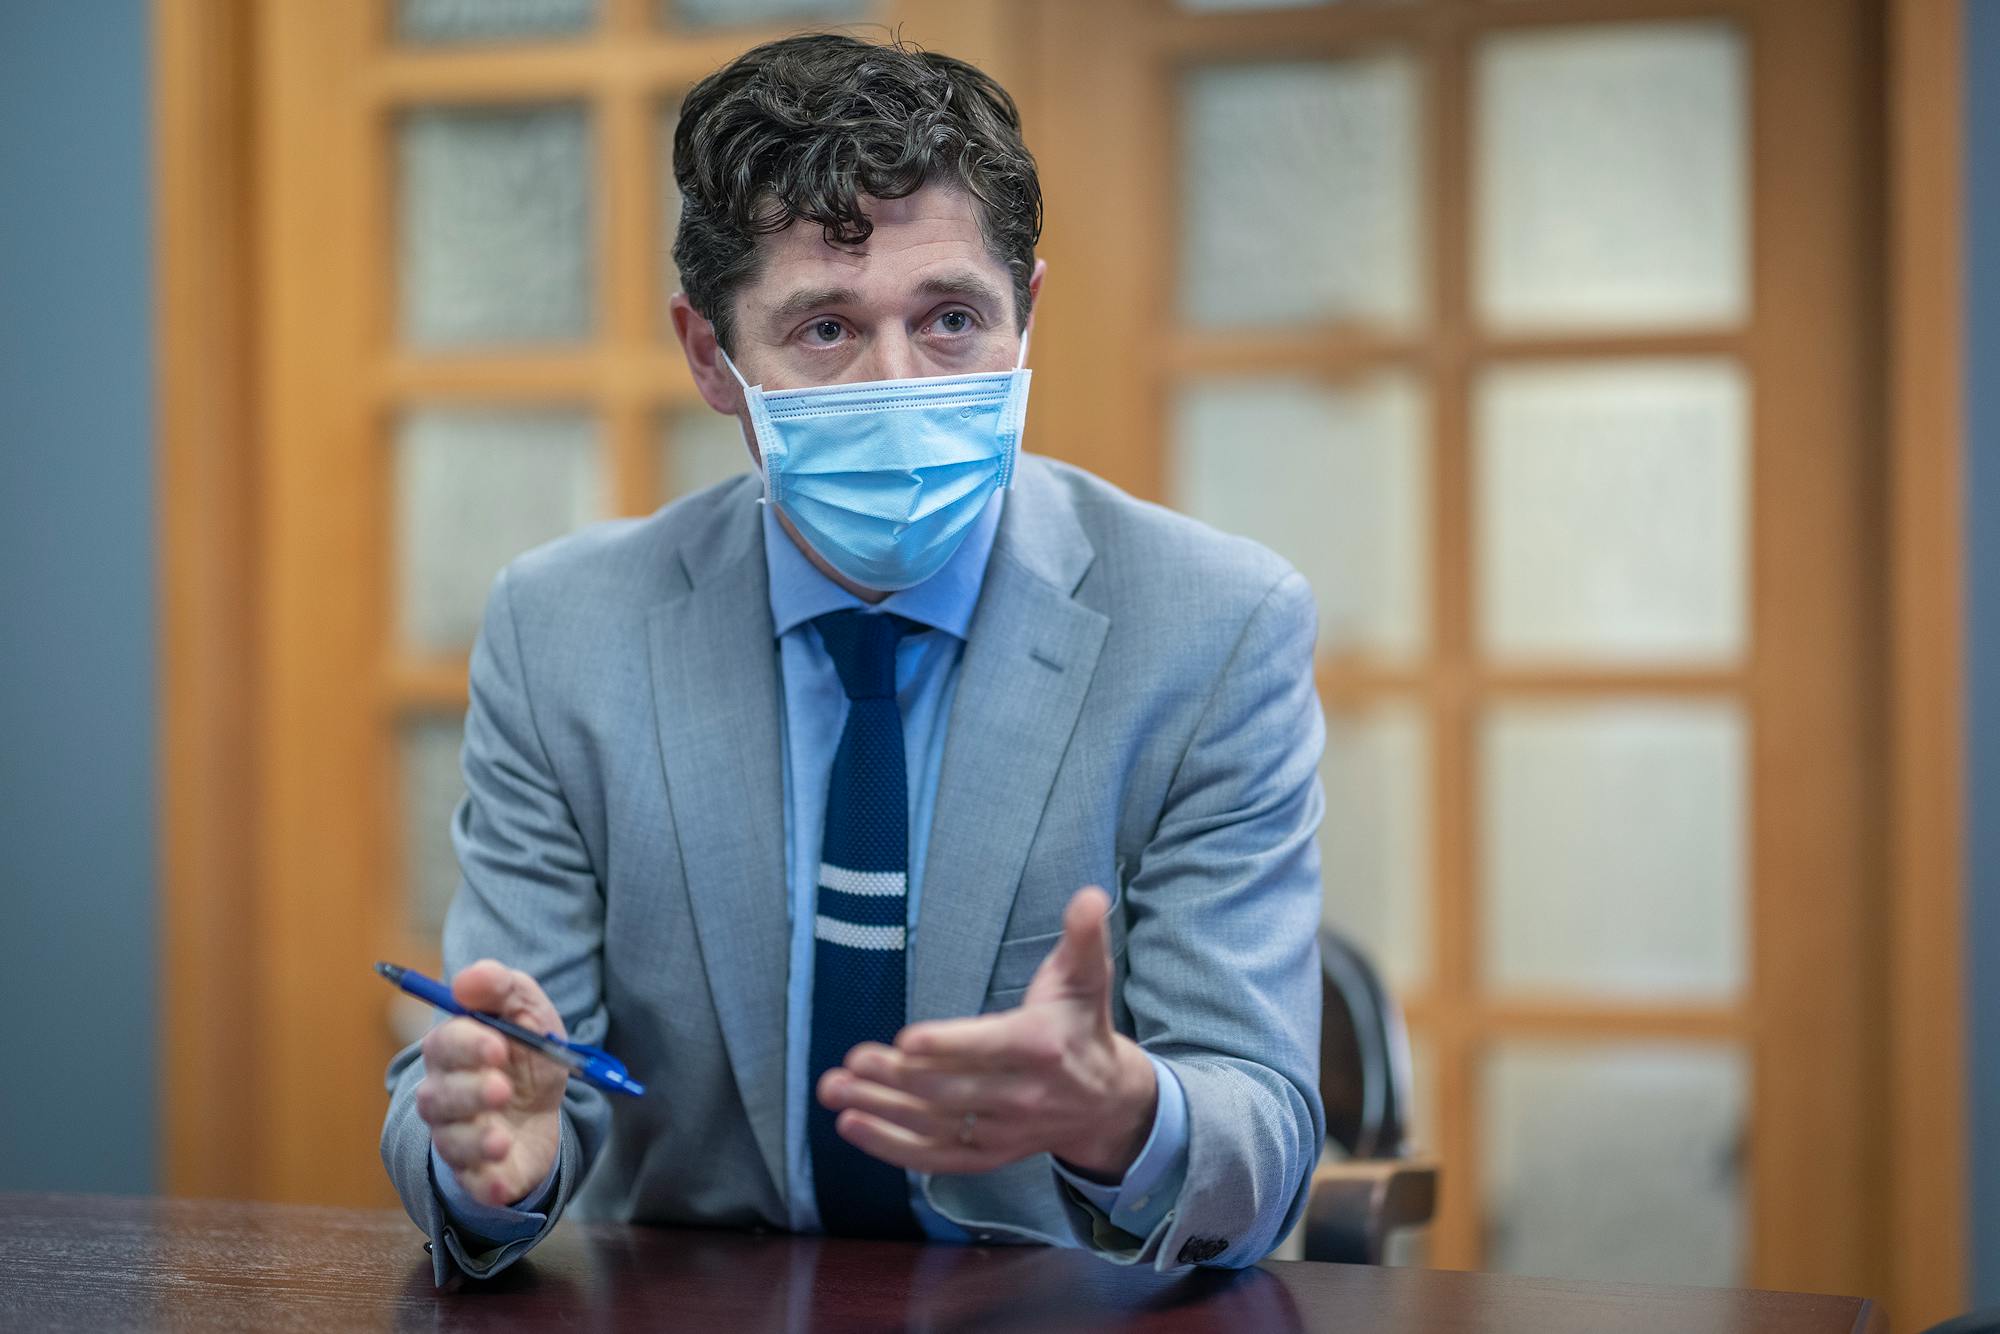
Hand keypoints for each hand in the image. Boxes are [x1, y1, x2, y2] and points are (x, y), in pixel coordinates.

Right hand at [415, 960, 566, 1207]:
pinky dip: (484, 1185)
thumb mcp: (527, 1011)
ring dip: (475, 1139)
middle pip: (440, 1098)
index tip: (497, 1045)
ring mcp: (457, 1138)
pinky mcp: (478, 1175)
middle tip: (501, 1088)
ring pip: (451, 1142)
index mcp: (453, 1051)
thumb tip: (468, 979)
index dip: (467, 1045)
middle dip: (469, 1092)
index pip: (444, 1046)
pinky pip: (473, 1184)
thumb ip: (502, 987)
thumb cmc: (525, 1055)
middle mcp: (444, 1096)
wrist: (543, 1109)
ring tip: (501, 1138)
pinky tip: (497, 1183)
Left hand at [816, 886, 1156, 1179]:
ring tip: (834, 1090)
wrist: (1107, 1102)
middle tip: (851, 1061)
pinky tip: (852, 1126)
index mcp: (1043, 1046)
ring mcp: (1004, 1131)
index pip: (991, 1047)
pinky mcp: (989, 1156)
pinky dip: (893, 1147)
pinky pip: (936, 1157)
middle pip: (952, 1089)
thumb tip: (1090, 896)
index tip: (907, 1040)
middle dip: (898, 1076)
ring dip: (881, 1109)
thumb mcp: (1088, 977)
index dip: (949, 1045)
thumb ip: (1084, 937)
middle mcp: (1024, 1095)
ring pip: (936, 1125)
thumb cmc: (1081, 1025)